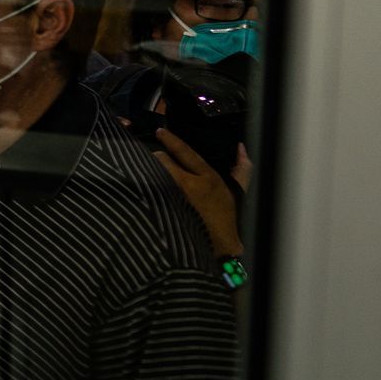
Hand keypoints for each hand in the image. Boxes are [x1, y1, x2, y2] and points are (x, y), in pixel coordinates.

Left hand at [153, 129, 248, 257]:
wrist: (218, 248)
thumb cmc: (225, 218)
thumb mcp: (236, 192)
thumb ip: (241, 169)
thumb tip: (241, 147)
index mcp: (208, 178)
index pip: (186, 153)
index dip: (171, 140)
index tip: (160, 132)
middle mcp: (189, 185)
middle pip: (162, 160)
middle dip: (154, 158)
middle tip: (149, 160)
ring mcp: (173, 198)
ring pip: (151, 174)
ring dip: (145, 171)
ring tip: (141, 174)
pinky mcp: (161, 211)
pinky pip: (146, 192)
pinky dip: (142, 188)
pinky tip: (139, 190)